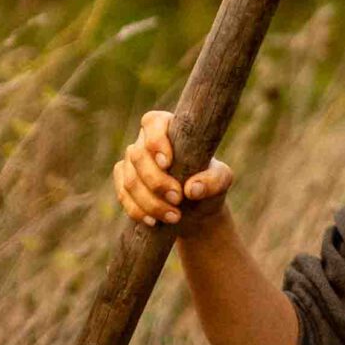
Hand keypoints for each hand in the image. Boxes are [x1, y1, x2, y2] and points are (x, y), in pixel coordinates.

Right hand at [112, 109, 233, 234]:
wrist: (195, 209)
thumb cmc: (208, 183)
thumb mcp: (221, 180)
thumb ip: (213, 180)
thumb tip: (192, 189)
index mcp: (168, 128)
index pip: (152, 122)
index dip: (155, 141)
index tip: (167, 163)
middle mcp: (144, 142)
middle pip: (138, 156)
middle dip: (156, 182)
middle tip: (177, 199)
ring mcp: (131, 162)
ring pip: (130, 180)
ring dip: (150, 202)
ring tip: (174, 217)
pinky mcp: (123, 183)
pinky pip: (123, 196)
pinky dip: (137, 211)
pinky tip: (154, 221)